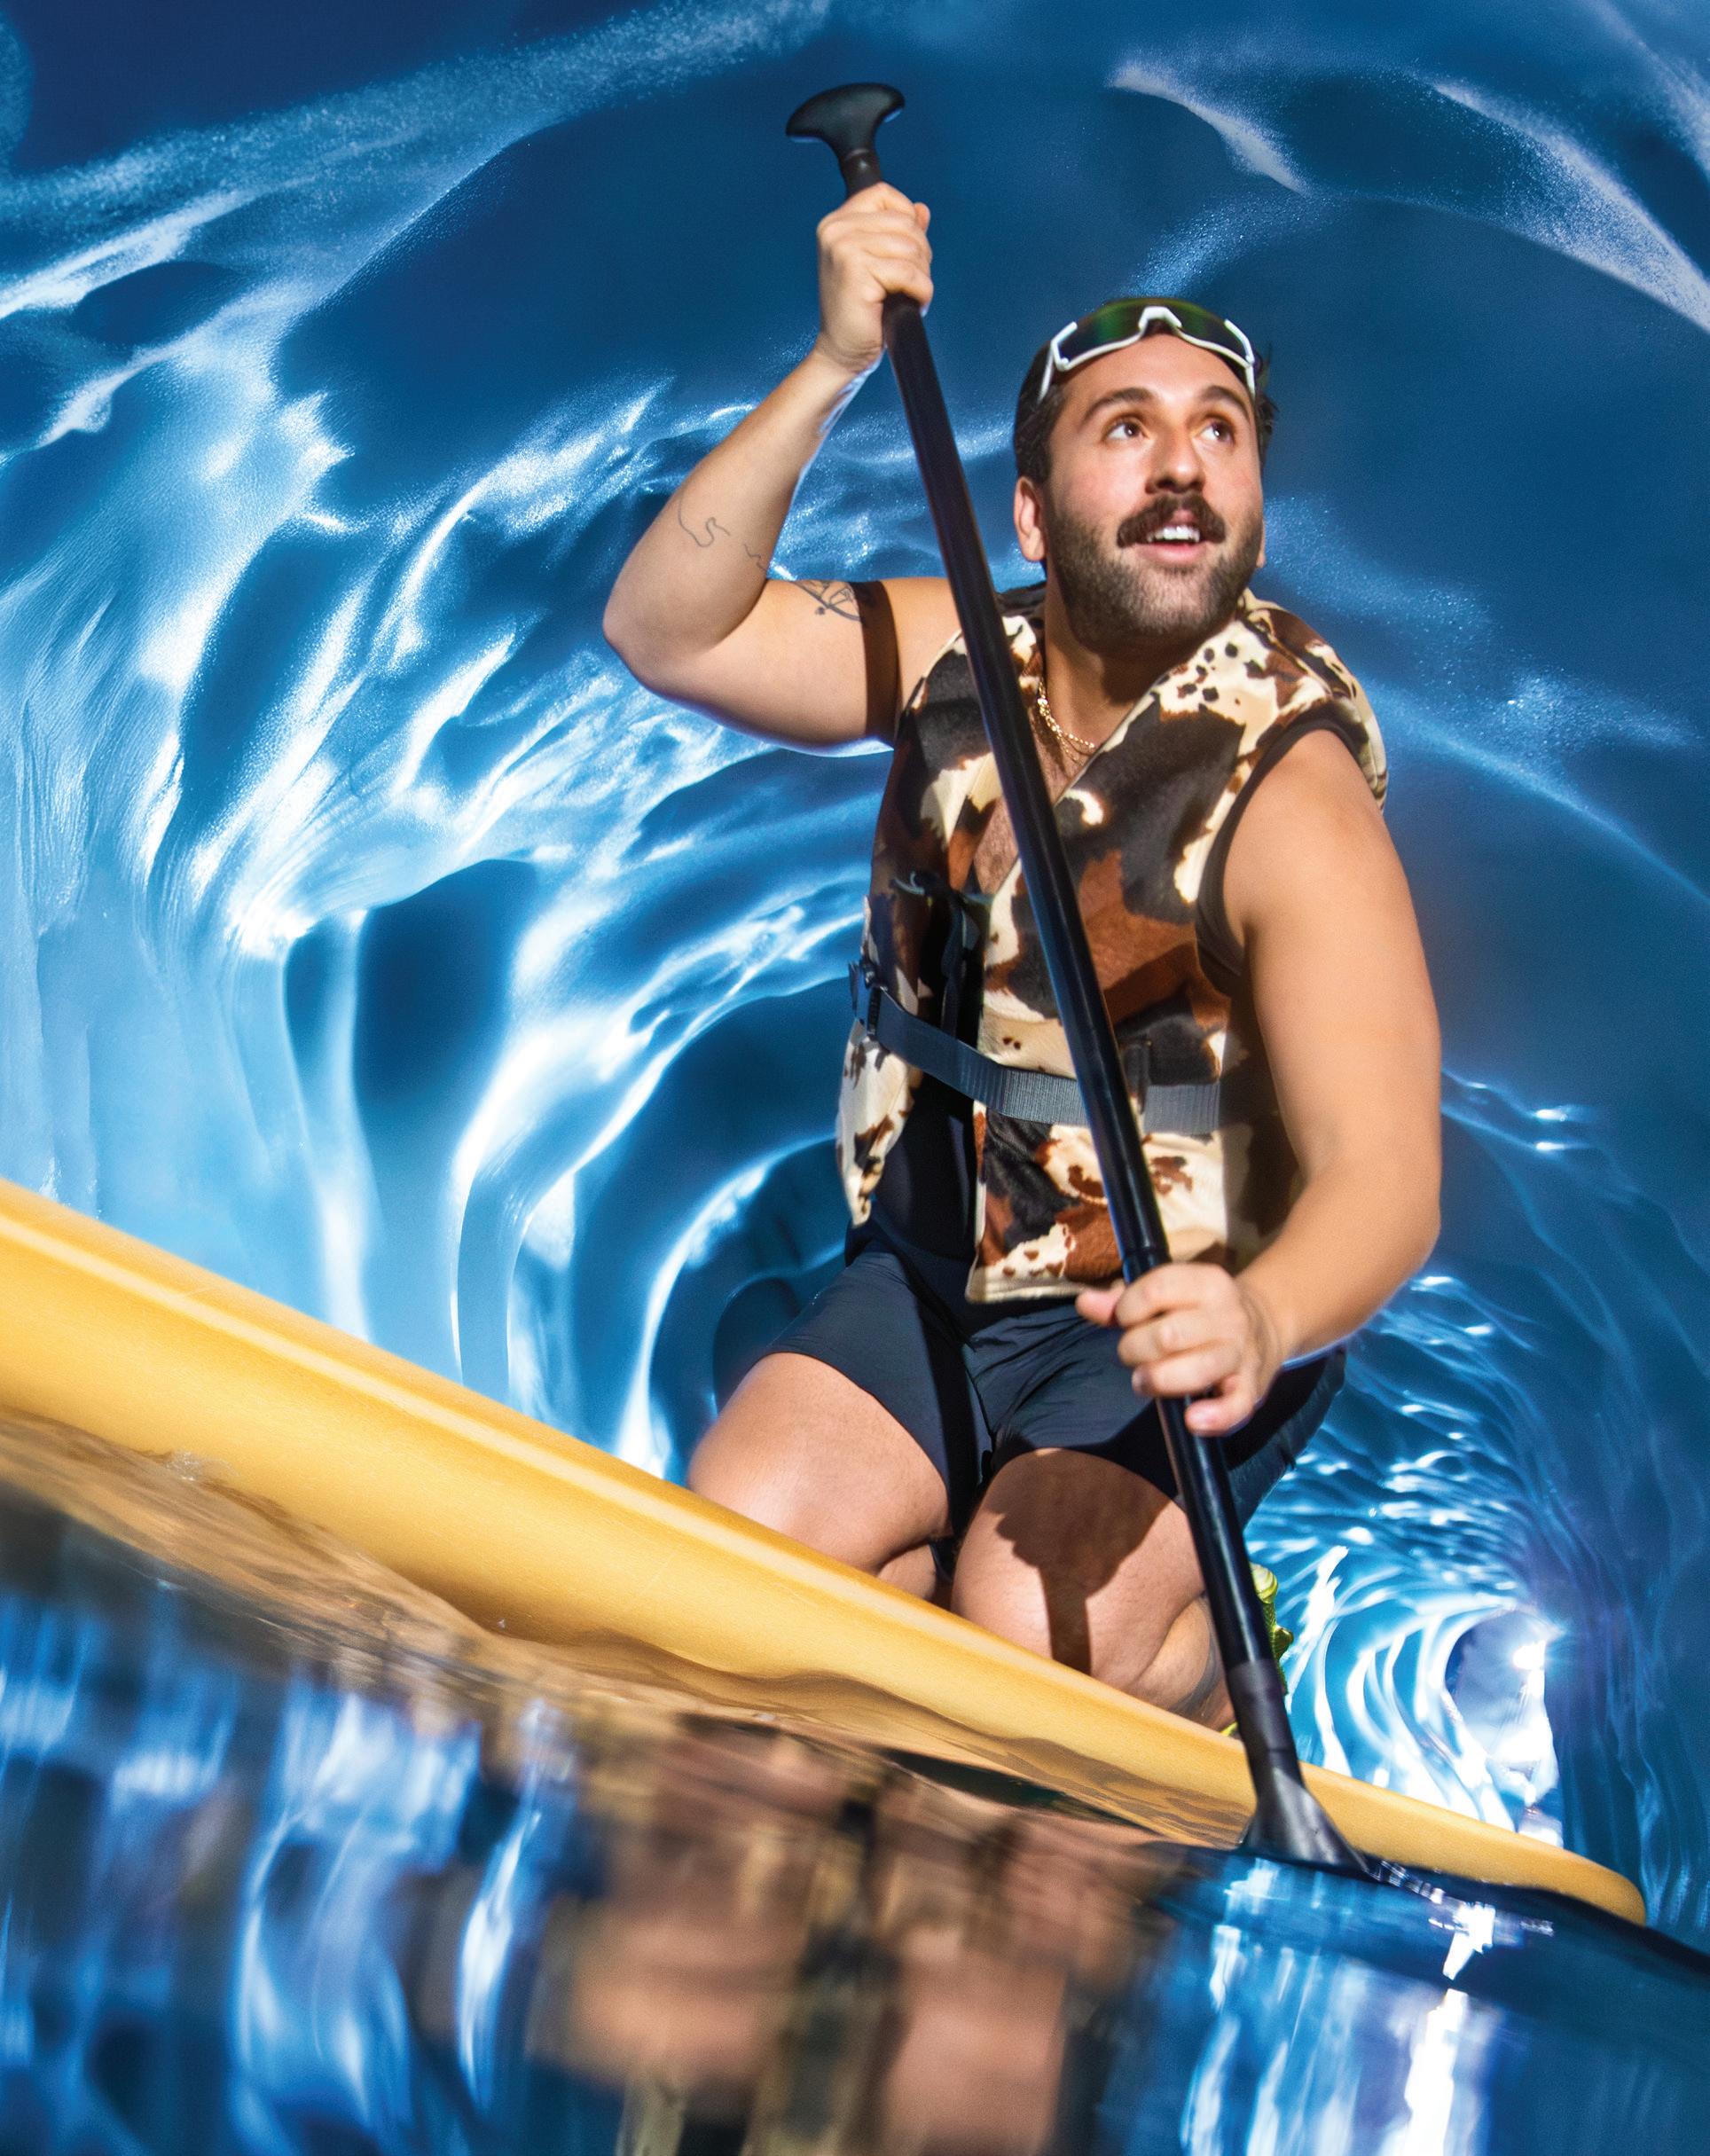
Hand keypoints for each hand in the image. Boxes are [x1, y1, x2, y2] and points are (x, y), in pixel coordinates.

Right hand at [812, 184, 931, 378]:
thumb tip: (921, 210)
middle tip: (911, 282)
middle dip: (920, 254)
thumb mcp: (880, 263)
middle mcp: (836, 230)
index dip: (906, 217)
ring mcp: (843, 249)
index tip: (907, 250)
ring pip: (911, 248)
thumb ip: (898, 233)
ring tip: (908, 295)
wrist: (842, 351)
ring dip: (921, 276)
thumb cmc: (860, 312)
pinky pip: (908, 273)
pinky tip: (910, 304)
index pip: (884, 194)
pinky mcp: (856, 272)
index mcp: (837, 223)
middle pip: (904, 222)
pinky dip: (920, 292)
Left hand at [1076, 1264, 1283, 1436]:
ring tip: (1145, 1382)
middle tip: (1133, 1356)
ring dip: (1160, 1381)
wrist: (1264, 1326)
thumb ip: (1123, 1300)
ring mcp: (1241, 1353)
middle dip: (1135, 1350)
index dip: (1128, 1309)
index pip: (1157, 1288)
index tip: (1125, 1320)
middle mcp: (1227, 1315)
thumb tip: (1085, 1303)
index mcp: (1206, 1282)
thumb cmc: (1198, 1311)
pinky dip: (1213, 1416)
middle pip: (1169, 1335)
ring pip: (1198, 1369)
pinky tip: (1192, 1420)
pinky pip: (1235, 1407)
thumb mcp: (1169, 1295)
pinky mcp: (1251, 1388)